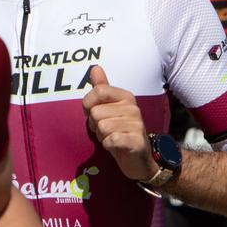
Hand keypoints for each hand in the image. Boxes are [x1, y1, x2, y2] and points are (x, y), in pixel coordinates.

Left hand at [82, 66, 154, 184]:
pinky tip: (117, 146)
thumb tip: (95, 68)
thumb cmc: (120, 132)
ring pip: (102, 127)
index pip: (98, 91)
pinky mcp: (137, 142)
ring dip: (102, 136)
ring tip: (112, 138)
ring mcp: (137, 125)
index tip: (94, 114)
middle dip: (95, 125)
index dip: (88, 105)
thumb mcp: (109, 108)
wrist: (138, 159)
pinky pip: (111, 140)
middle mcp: (133, 108)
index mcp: (125, 96)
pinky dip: (108, 145)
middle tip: (107, 130)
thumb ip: (102, 88)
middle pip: (96, 112)